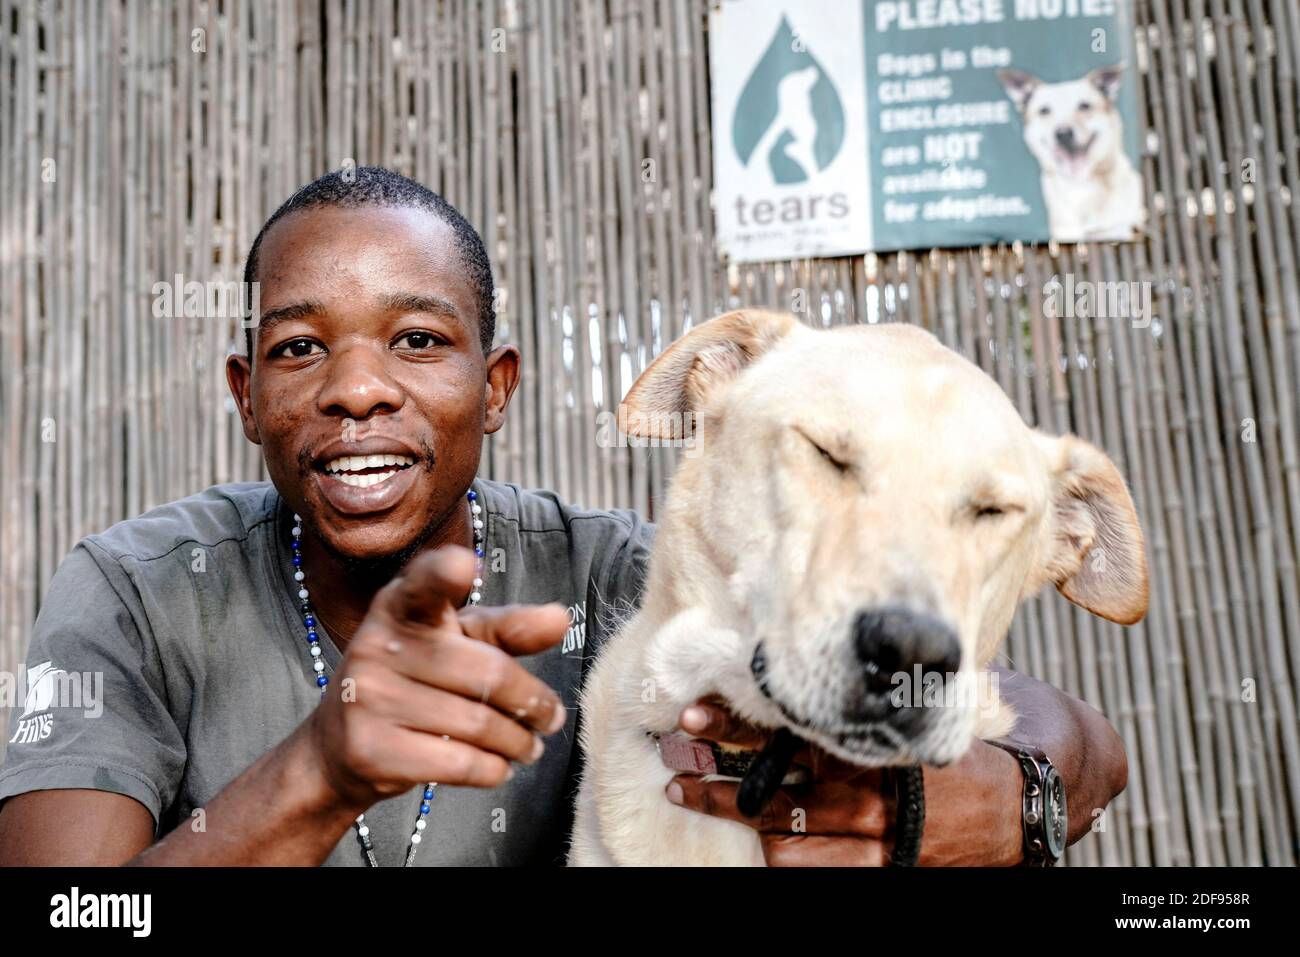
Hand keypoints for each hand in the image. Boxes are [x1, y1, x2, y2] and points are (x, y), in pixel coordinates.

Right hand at [304, 545, 571, 811]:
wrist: (339, 746)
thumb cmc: (415, 680)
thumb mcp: (455, 642)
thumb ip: (507, 629)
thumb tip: (560, 618)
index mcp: (400, 607)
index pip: (422, 584)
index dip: (443, 573)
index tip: (464, 565)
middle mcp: (377, 646)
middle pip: (488, 674)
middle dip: (533, 702)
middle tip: (550, 718)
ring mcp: (369, 699)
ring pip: (480, 725)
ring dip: (519, 742)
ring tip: (529, 746)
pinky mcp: (371, 751)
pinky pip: (460, 763)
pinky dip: (493, 769)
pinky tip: (498, 765)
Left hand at [663, 700, 1024, 865]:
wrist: (1012, 810)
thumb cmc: (948, 758)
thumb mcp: (904, 722)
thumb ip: (853, 714)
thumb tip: (791, 685)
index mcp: (868, 750)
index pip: (788, 737)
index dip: (736, 726)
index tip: (694, 714)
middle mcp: (865, 797)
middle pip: (771, 793)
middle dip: (717, 780)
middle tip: (676, 766)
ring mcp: (869, 844)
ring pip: (782, 841)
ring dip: (734, 818)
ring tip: (690, 793)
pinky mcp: (876, 874)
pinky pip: (811, 872)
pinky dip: (780, 858)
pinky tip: (752, 842)